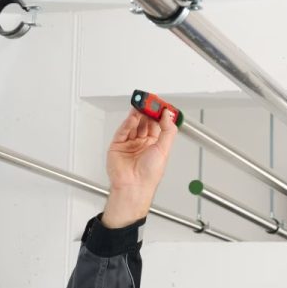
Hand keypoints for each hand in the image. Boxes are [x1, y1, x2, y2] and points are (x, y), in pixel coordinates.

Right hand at [102, 108, 177, 227]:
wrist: (133, 186)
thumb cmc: (149, 175)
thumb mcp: (164, 149)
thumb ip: (168, 130)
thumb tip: (168, 115)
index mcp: (155, 144)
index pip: (158, 124)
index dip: (159, 114)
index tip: (161, 104)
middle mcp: (142, 143)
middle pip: (145, 121)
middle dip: (147, 111)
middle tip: (150, 101)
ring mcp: (129, 143)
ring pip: (133, 124)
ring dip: (137, 114)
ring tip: (141, 105)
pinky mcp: (118, 145)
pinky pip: (123, 130)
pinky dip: (128, 122)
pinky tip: (133, 116)